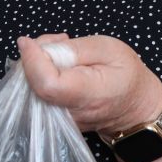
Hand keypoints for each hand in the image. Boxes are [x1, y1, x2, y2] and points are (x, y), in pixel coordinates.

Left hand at [17, 34, 161, 134]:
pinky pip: (34, 93)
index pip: (46, 84)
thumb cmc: (126, 75)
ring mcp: (57, 120)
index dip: (32, 61)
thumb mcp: (108, 49)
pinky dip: (39, 75)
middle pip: (33, 84)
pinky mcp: (50, 118)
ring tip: (61, 52)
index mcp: (87, 95)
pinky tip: (57, 66)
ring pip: (29, 88)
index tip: (27, 41)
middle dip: (33, 57)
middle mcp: (68, 114)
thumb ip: (72, 48)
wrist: (134, 107)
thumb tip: (37, 48)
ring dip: (35, 64)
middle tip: (57, 42)